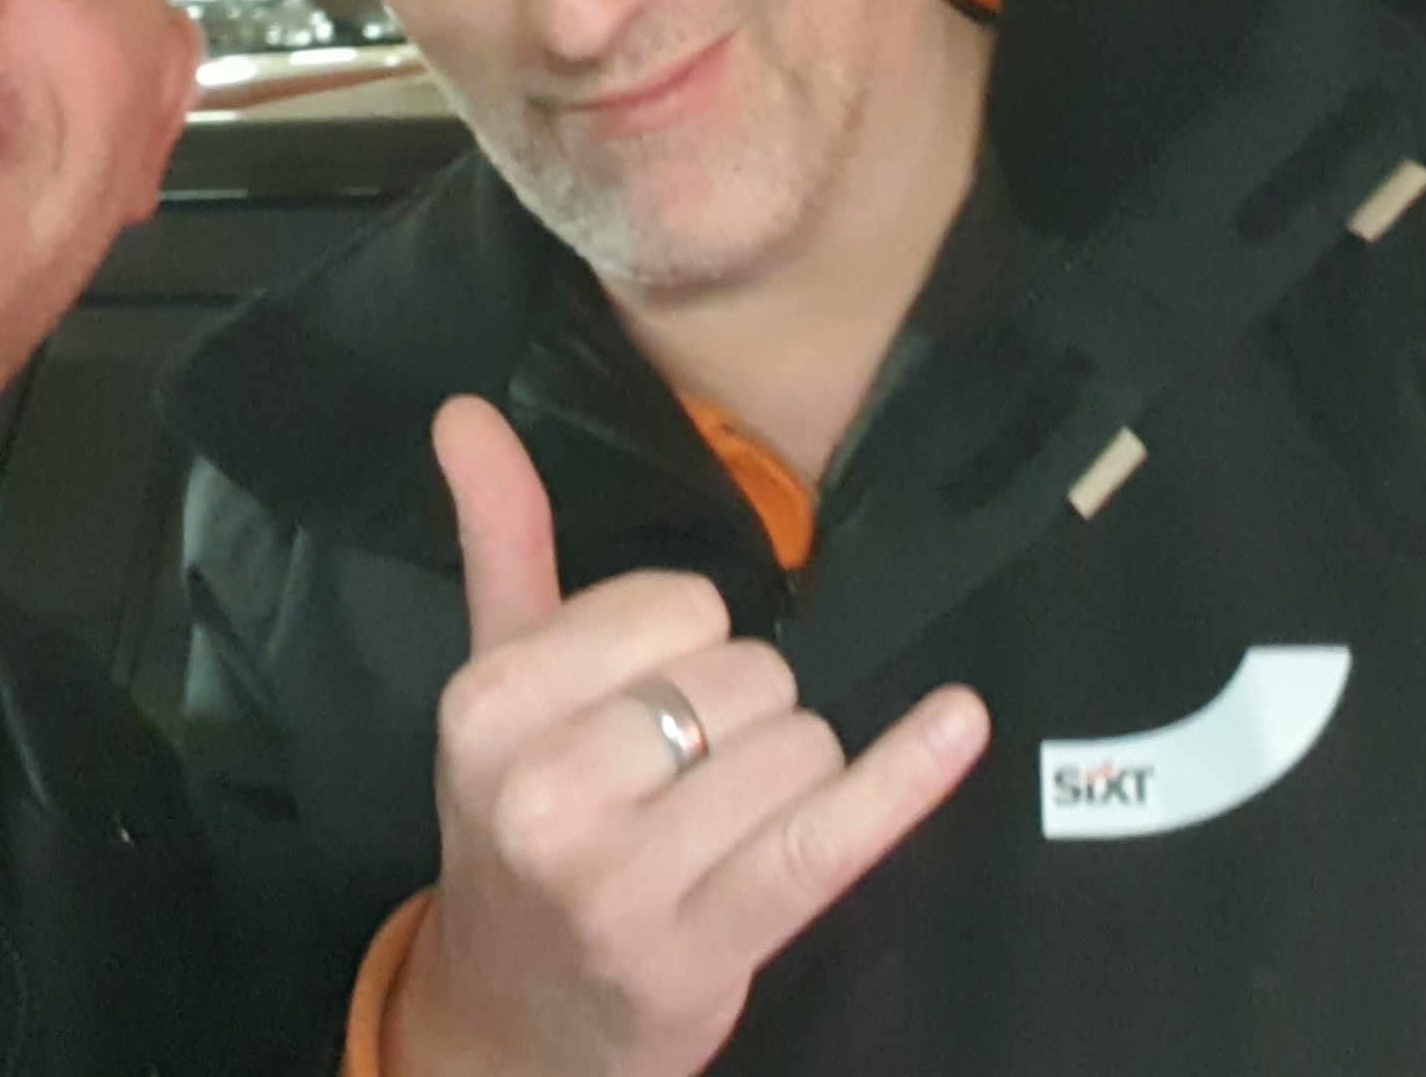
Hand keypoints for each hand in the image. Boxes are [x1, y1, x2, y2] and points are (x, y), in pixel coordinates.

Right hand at [388, 395, 988, 1076]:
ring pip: (799, 747)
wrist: (512, 1018)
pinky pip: (830, 837)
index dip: (691, 637)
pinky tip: (959, 724)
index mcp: (486, 708)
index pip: (678, 604)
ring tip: (718, 826)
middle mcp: (543, 792)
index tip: (650, 690)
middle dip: (745, 711)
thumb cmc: (522, 828)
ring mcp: (619, 881)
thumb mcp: (496, 690)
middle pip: (747, 674)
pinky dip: (905, 776)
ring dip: (791, 776)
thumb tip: (466, 411)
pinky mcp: (701, 949)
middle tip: (685, 776)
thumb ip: (498, 542)